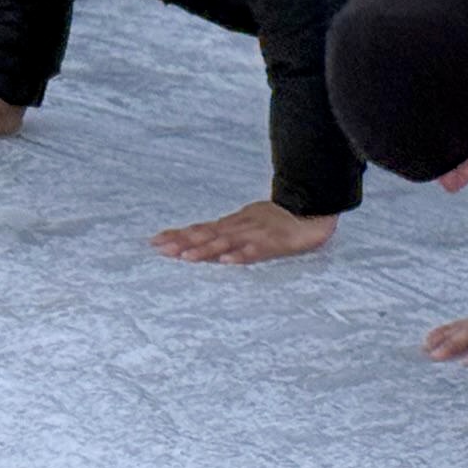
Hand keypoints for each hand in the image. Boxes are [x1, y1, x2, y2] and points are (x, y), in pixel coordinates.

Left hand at [153, 199, 339, 264]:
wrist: (313, 206)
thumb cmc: (280, 219)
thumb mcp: (250, 224)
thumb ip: (230, 233)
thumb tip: (204, 242)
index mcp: (233, 224)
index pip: (200, 229)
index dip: (178, 235)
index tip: (154, 241)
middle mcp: (240, 227)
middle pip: (207, 235)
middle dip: (182, 243)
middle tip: (158, 249)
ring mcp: (257, 233)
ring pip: (228, 242)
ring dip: (206, 250)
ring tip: (186, 258)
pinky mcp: (277, 242)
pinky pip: (257, 250)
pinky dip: (242, 255)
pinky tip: (228, 261)